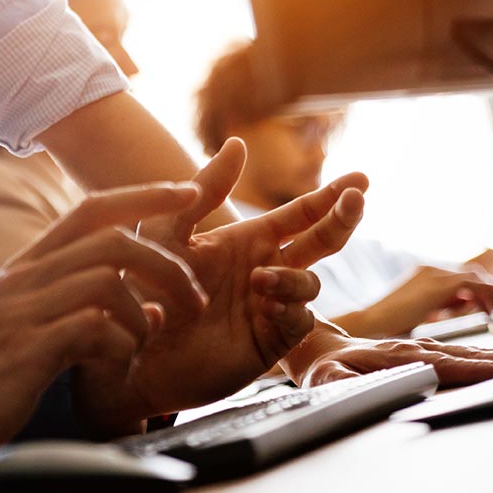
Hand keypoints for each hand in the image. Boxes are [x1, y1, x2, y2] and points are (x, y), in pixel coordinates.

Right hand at [0, 183, 207, 472]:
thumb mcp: (32, 335)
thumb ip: (85, 315)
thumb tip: (148, 308)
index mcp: (24, 269)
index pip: (91, 209)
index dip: (143, 195)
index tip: (187, 192)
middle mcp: (22, 278)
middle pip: (111, 239)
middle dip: (166, 263)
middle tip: (193, 300)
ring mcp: (21, 310)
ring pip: (107, 279)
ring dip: (144, 312)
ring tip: (146, 345)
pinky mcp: (26, 348)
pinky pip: (93, 327)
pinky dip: (121, 346)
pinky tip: (118, 369)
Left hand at [102, 140, 369, 419]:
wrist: (133, 349)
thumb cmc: (144, 286)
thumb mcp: (168, 230)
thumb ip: (204, 190)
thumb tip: (238, 143)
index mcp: (247, 240)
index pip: (299, 215)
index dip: (330, 197)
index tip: (360, 180)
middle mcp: (265, 270)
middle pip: (321, 242)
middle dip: (341, 220)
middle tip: (357, 199)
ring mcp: (270, 306)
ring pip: (309, 283)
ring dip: (292, 278)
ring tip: (259, 280)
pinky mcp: (269, 341)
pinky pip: (300, 320)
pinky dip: (291, 308)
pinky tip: (266, 304)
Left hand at [291, 332, 492, 388]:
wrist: (314, 347)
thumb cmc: (322, 368)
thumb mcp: (326, 379)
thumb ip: (347, 384)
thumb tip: (368, 389)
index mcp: (396, 355)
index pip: (445, 363)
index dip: (477, 367)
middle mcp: (414, 348)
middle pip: (467, 354)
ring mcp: (421, 348)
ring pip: (468, 351)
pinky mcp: (423, 351)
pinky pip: (462, 353)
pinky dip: (489, 356)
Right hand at [344, 265, 492, 336]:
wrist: (372, 323)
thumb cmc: (390, 323)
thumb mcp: (421, 311)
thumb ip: (441, 303)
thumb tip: (463, 302)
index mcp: (423, 273)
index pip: (458, 275)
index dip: (478, 288)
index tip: (489, 303)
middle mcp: (429, 269)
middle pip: (468, 273)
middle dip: (487, 289)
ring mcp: (432, 273)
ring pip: (472, 276)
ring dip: (488, 293)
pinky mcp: (438, 284)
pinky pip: (471, 283)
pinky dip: (484, 293)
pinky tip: (490, 309)